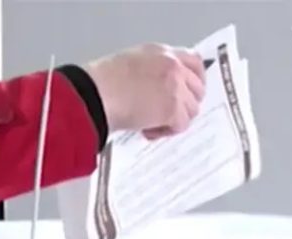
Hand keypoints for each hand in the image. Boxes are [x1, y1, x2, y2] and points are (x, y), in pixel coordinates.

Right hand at [84, 43, 205, 138]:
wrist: (94, 95)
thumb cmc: (101, 83)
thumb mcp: (130, 64)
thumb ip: (152, 72)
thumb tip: (161, 90)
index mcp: (162, 53)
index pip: (194, 62)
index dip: (196, 80)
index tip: (192, 92)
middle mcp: (173, 67)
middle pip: (197, 89)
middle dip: (186, 104)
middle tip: (170, 115)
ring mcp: (175, 87)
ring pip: (191, 110)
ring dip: (174, 120)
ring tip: (151, 123)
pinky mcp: (173, 109)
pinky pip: (180, 126)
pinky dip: (165, 132)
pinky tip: (147, 130)